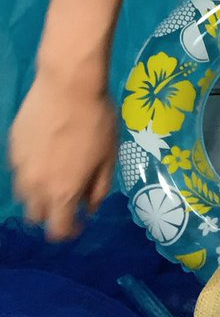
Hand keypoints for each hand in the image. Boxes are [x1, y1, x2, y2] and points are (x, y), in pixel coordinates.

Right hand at [8, 70, 117, 240]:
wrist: (68, 85)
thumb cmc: (96, 121)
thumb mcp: (109, 156)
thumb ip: (99, 187)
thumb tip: (90, 207)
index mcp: (63, 192)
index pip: (59, 229)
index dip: (70, 231)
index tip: (80, 222)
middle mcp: (36, 185)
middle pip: (36, 217)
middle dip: (52, 214)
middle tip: (68, 199)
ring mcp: (20, 166)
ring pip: (24, 195)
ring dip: (39, 195)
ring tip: (56, 177)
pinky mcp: (13, 147)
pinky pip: (19, 171)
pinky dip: (31, 172)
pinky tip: (46, 155)